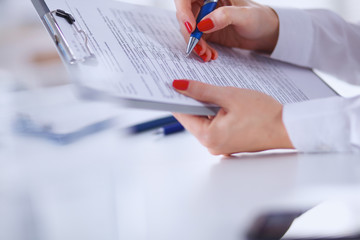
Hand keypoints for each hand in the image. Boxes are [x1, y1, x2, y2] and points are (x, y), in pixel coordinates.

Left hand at [172, 79, 293, 154]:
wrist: (289, 128)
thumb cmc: (264, 114)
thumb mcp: (229, 96)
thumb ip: (201, 90)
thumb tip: (178, 85)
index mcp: (209, 137)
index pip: (183, 115)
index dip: (176, 98)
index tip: (170, 84)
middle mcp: (212, 145)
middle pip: (193, 118)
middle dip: (191, 100)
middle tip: (188, 80)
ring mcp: (220, 145)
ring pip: (204, 121)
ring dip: (204, 105)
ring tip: (207, 88)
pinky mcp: (229, 142)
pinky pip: (215, 125)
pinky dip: (214, 112)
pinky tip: (220, 100)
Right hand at [175, 0, 278, 60]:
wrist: (266, 34)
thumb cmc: (260, 18)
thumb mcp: (245, 15)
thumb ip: (225, 16)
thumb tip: (204, 23)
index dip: (183, 12)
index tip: (192, 29)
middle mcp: (205, 3)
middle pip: (185, 16)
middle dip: (190, 35)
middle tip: (199, 48)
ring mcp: (205, 18)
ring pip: (190, 31)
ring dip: (196, 45)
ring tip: (206, 55)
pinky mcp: (207, 32)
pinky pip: (197, 41)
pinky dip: (201, 50)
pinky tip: (210, 55)